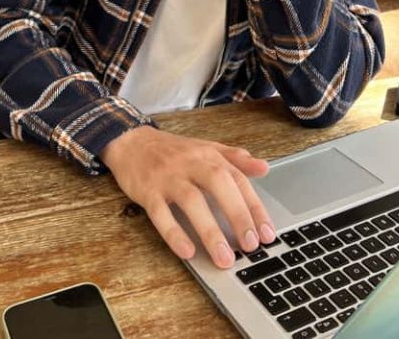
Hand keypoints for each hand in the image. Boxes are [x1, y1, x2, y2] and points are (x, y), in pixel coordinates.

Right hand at [100, 127, 275, 268]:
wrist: (131, 141)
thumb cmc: (172, 151)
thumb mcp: (205, 148)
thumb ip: (234, 159)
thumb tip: (264, 168)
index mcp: (208, 155)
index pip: (238, 179)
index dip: (254, 207)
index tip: (267, 233)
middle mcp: (191, 163)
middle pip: (219, 184)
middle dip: (238, 215)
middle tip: (251, 246)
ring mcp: (168, 176)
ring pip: (192, 200)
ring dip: (210, 230)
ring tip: (224, 258)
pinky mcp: (147, 190)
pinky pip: (160, 213)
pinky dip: (174, 233)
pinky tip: (187, 251)